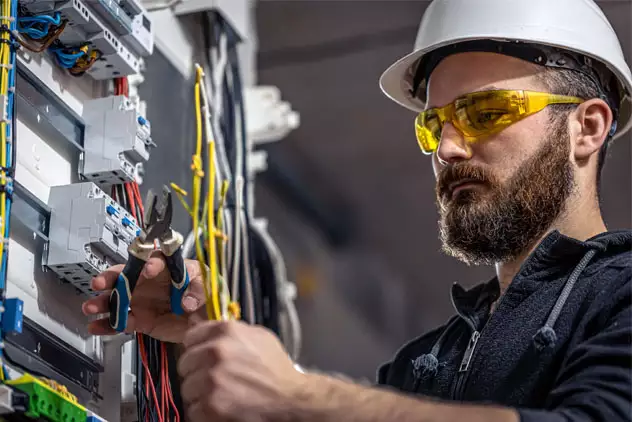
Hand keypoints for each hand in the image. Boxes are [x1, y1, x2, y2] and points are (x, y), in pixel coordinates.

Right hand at [81, 253, 206, 342]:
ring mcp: (143, 301)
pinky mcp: (141, 320)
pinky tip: (96, 326)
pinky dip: (107, 325)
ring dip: (103, 302)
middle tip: (101, 282)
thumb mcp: (207, 286)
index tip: (148, 269)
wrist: (205, 320)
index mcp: (167, 268)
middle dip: (111, 278)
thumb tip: (187, 301)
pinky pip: (121, 321)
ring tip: (91, 306)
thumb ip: (198, 290)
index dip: (150, 263)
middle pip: (126, 276)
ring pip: (118, 299)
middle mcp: (150, 282)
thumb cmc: (205, 294)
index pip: (155, 260)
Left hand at [178, 319, 305, 421]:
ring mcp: (211, 379)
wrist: (291, 400)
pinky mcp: (209, 405)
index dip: (196, 349)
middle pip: (185, 363)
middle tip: (214, 381)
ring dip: (199, 394)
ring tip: (221, 396)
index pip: (190, 337)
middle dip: (196, 373)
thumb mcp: (259, 337)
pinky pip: (192, 410)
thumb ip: (231, 330)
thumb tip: (203, 324)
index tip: (202, 358)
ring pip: (186, 388)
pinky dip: (204, 413)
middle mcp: (216, 351)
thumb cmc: (276, 370)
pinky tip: (222, 408)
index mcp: (226, 331)